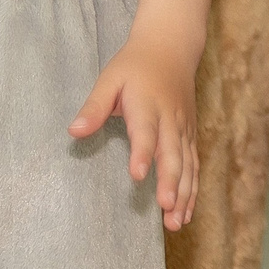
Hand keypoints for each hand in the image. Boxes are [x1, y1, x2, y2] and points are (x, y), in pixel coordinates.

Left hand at [72, 31, 199, 229]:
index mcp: (147, 104)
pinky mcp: (190, 134)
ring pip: (187, 163)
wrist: (172, 47)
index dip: (143, 153)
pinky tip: (187, 211)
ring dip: (184, 192)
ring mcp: (184, 128)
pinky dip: (193, 189)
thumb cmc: (135, 65)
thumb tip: (74, 132)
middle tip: (165, 207)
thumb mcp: (109, 78)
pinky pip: (194, 165)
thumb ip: (94, 106)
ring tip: (176, 221)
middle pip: (172, 152)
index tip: (137, 174)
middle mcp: (170, 118)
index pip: (145, 131)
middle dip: (170, 181)